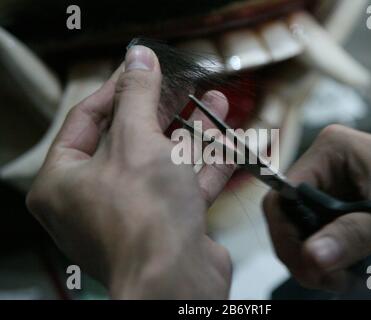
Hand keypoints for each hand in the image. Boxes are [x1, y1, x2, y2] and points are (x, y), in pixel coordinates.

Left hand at [26, 46, 234, 298]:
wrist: (177, 282)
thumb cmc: (144, 215)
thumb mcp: (138, 140)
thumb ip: (138, 95)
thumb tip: (138, 57)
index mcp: (64, 181)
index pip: (87, 119)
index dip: (118, 88)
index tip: (143, 67)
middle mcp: (93, 200)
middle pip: (129, 139)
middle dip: (162, 109)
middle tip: (182, 83)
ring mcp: (133, 214)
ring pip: (163, 162)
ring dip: (192, 133)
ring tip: (215, 101)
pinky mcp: (166, 226)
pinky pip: (185, 186)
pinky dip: (207, 163)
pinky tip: (230, 139)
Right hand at [263, 125, 370, 290]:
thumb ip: (352, 235)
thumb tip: (311, 259)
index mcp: (331, 152)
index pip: (285, 194)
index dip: (287, 233)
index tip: (307, 266)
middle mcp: (326, 169)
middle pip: (290, 215)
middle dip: (303, 251)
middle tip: (325, 279)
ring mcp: (334, 191)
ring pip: (303, 231)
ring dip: (316, 259)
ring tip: (341, 280)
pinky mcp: (345, 213)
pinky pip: (322, 239)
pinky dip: (328, 260)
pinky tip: (346, 274)